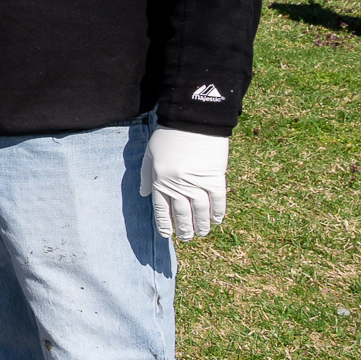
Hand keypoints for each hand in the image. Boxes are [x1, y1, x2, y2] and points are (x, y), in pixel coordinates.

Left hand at [140, 126, 229, 241]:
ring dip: (201, 224)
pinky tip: (217, 220)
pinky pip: (218, 200)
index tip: (167, 235)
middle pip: (182, 213)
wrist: (192, 121)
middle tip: (186, 238)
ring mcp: (197, 183)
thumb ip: (146, 175)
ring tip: (201, 233)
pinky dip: (218, 211)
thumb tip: (142, 195)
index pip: (161, 209)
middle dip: (184, 228)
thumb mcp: (150, 154)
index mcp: (160, 180)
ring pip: (200, 211)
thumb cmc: (168, 136)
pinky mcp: (215, 177)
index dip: (165, 224)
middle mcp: (178, 185)